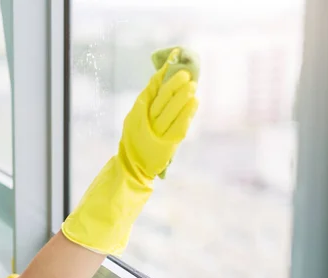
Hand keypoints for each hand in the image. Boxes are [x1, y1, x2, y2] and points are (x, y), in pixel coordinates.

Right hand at [119, 57, 198, 180]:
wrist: (133, 165)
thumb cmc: (137, 137)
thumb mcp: (135, 118)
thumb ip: (147, 100)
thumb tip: (161, 78)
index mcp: (137, 113)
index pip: (150, 91)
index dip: (161, 77)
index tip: (171, 62)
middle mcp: (145, 122)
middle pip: (161, 101)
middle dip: (173, 86)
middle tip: (186, 74)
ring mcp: (156, 134)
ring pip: (170, 112)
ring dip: (183, 98)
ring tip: (193, 86)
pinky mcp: (167, 145)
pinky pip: (178, 127)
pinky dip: (187, 114)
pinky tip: (195, 102)